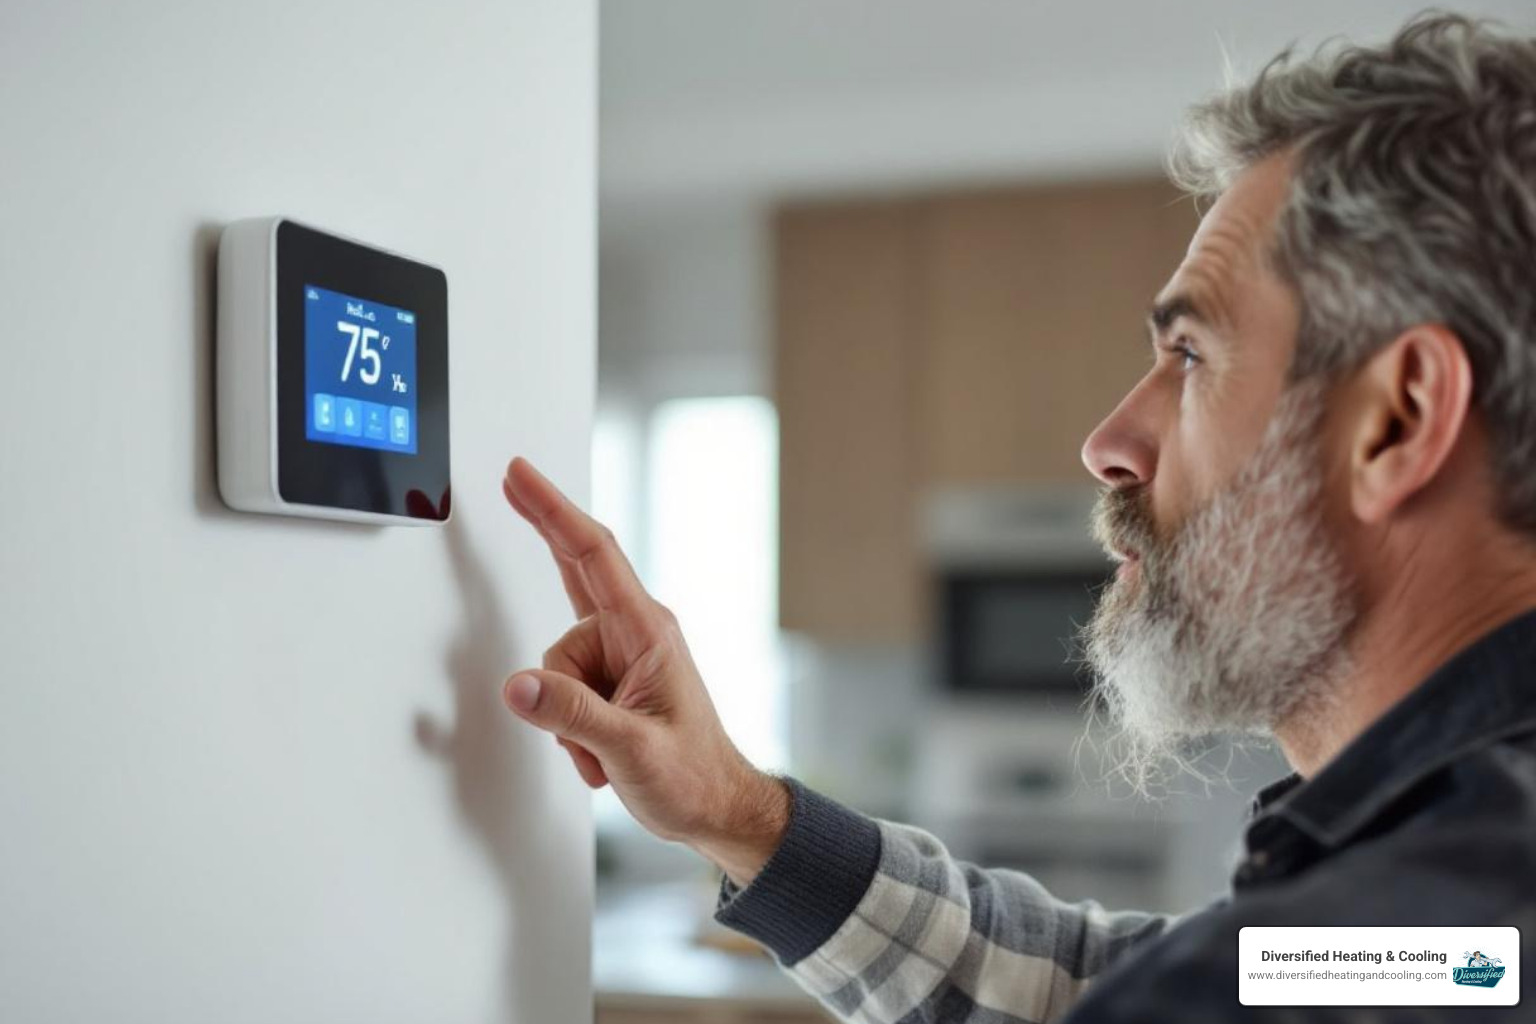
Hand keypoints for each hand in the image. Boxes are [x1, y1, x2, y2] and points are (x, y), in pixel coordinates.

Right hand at [499, 457, 789, 885]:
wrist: (717, 809)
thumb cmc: (694, 776)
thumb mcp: (630, 748)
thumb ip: (571, 714)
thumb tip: (520, 686)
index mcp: (647, 631)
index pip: (591, 555)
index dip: (551, 510)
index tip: (520, 475)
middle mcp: (634, 634)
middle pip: (565, 606)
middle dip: (553, 638)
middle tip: (532, 557)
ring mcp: (623, 658)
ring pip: (555, 665)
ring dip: (568, 716)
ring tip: (608, 748)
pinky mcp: (612, 683)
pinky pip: (563, 689)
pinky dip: (572, 728)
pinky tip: (603, 752)